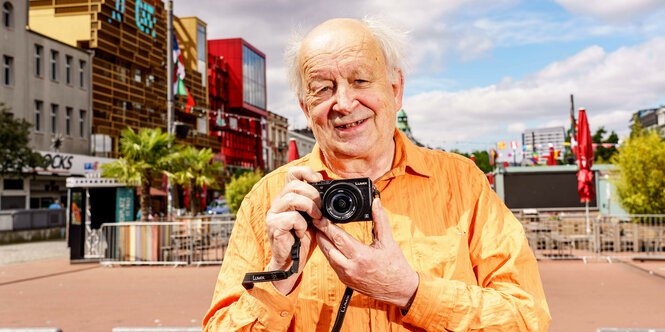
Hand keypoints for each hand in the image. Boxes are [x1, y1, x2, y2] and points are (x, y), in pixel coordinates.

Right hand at [265, 166, 323, 294]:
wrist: (292, 261)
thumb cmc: (304, 239)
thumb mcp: (315, 219)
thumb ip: (320, 206)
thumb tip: (332, 193)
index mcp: (288, 197)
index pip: (292, 174)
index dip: (306, 172)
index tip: (318, 180)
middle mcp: (279, 202)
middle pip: (294, 184)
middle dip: (313, 194)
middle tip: (320, 208)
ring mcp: (274, 213)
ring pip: (292, 198)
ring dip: (309, 207)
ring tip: (315, 219)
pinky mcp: (273, 225)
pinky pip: (291, 217)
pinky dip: (302, 225)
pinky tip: (302, 234)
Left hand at [313, 198, 418, 307]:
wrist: (399, 289)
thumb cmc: (395, 265)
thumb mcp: (388, 241)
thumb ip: (380, 219)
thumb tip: (376, 202)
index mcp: (362, 256)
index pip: (338, 238)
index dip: (326, 226)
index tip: (320, 217)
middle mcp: (351, 268)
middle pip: (327, 247)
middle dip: (321, 233)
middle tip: (317, 221)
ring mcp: (347, 276)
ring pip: (328, 256)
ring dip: (323, 243)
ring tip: (321, 231)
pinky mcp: (346, 281)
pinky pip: (333, 264)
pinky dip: (330, 253)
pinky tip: (330, 245)